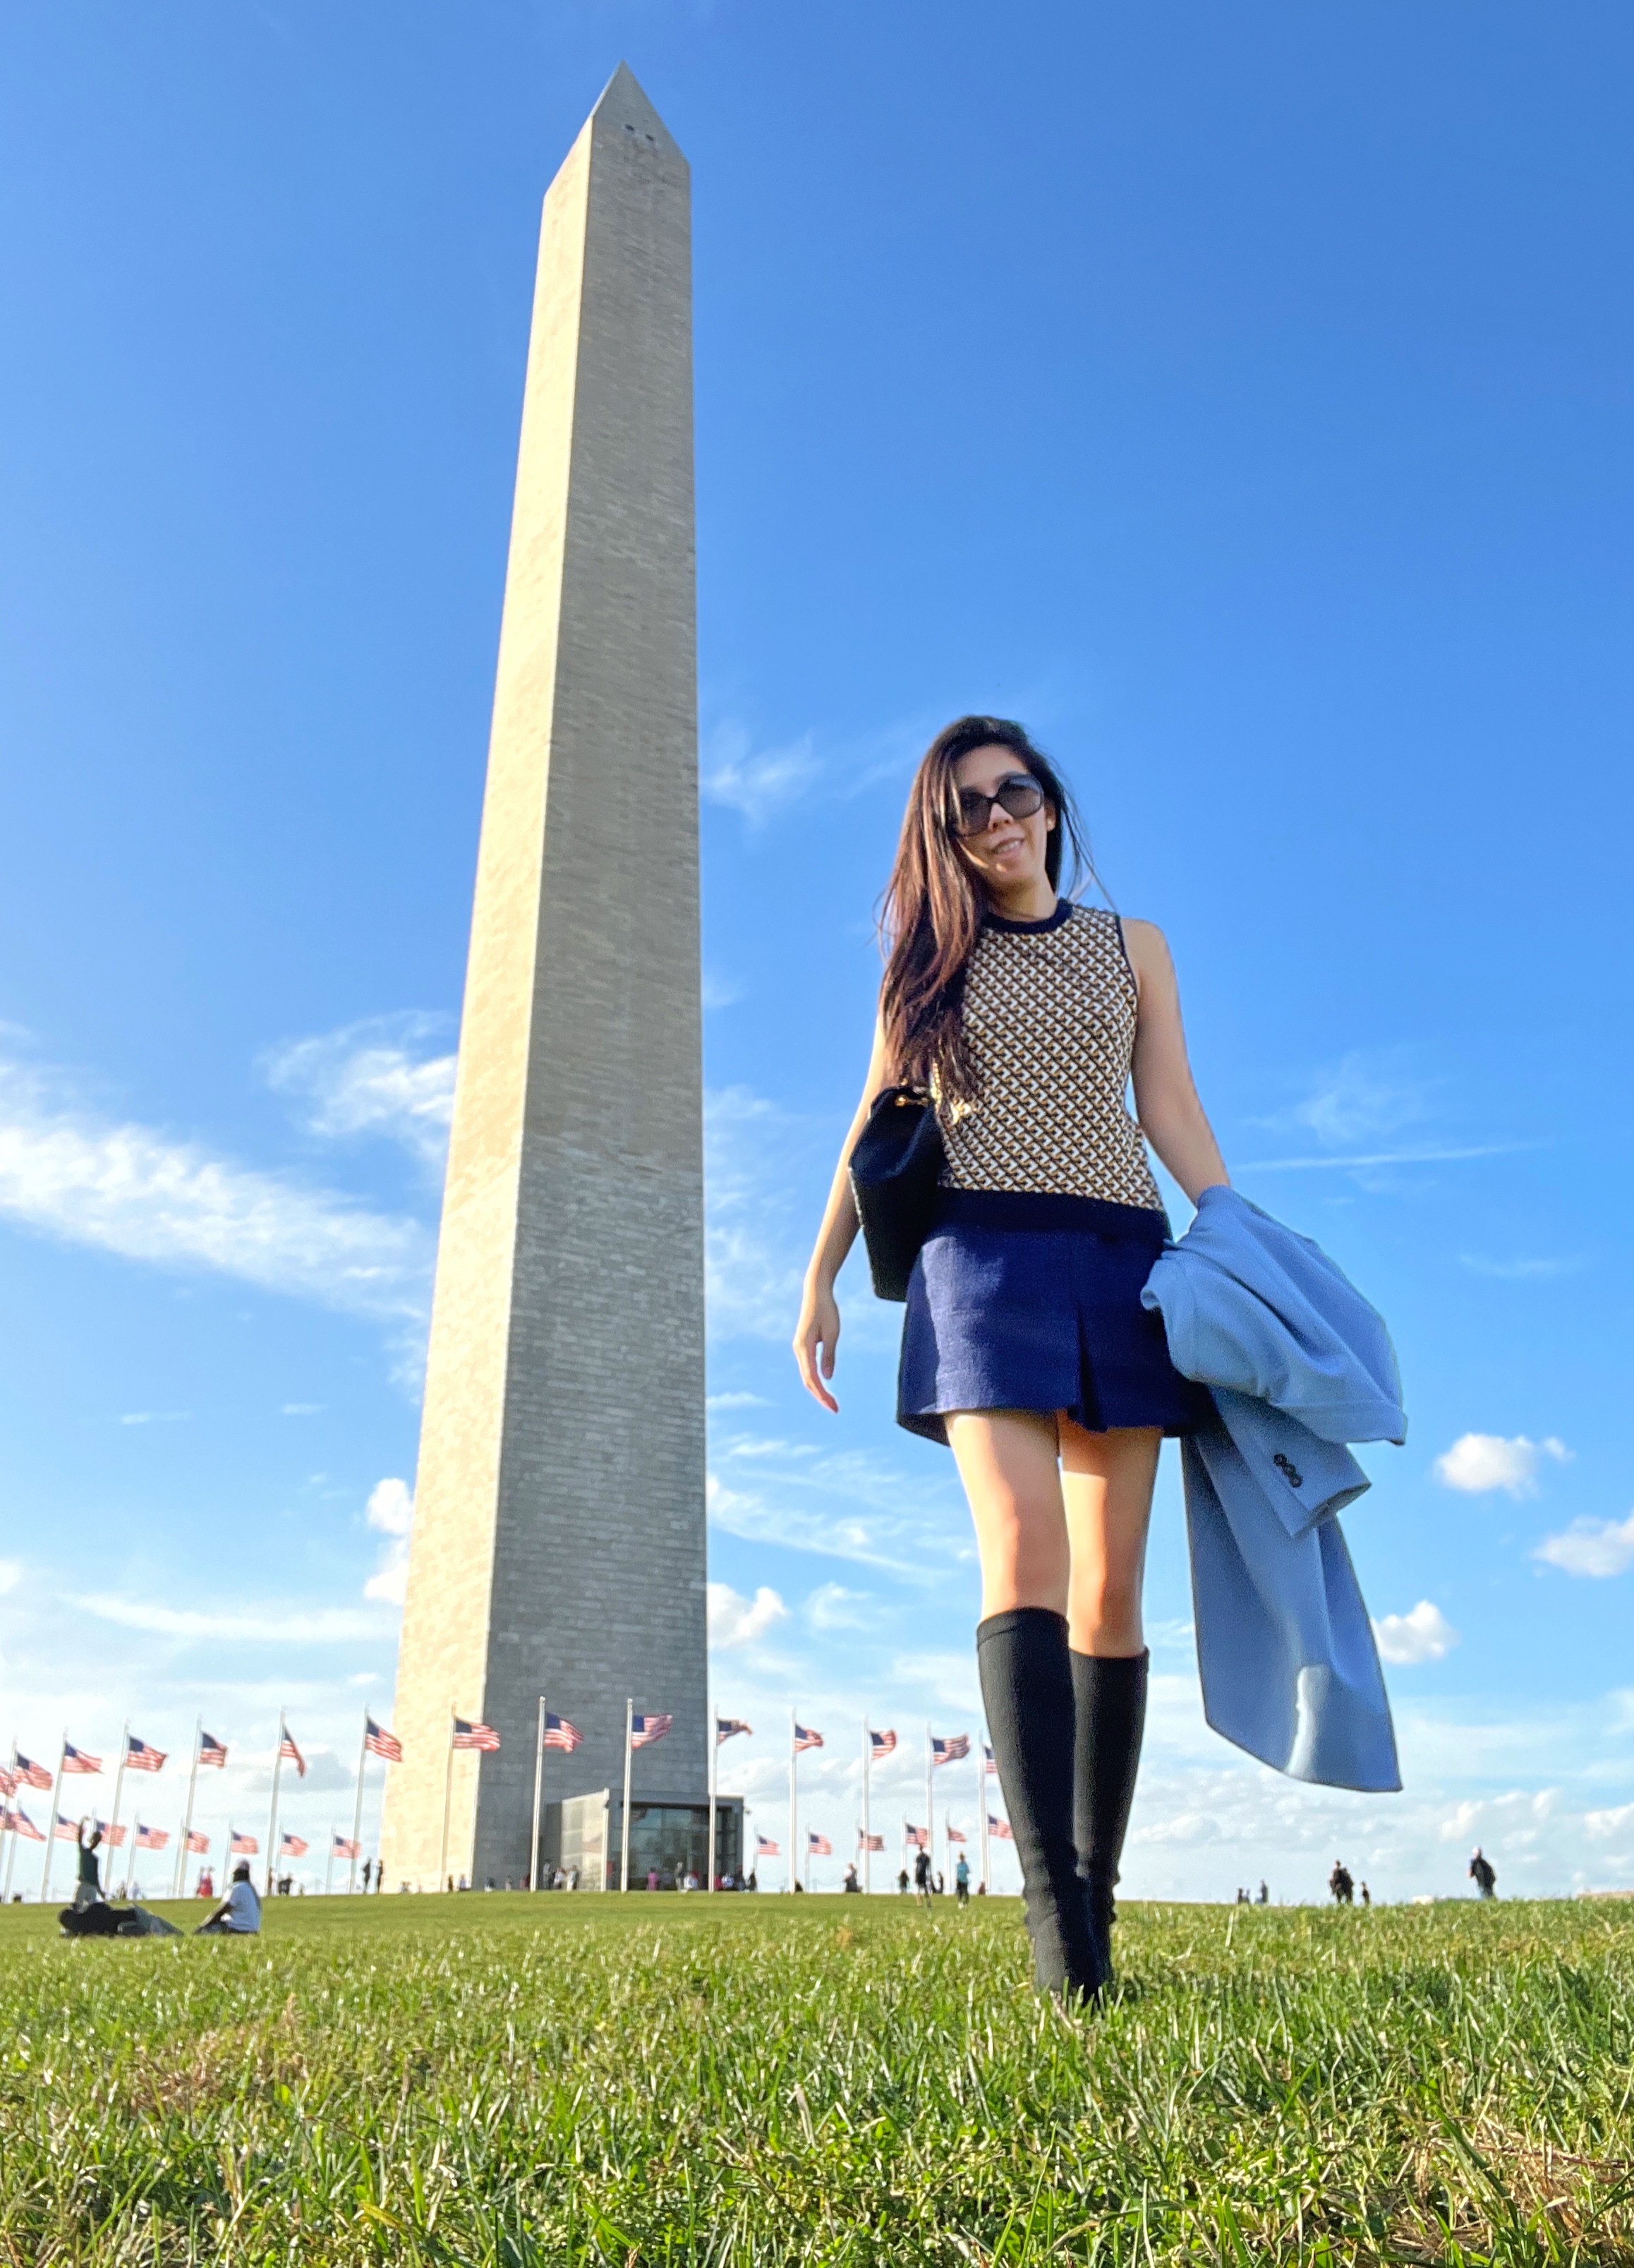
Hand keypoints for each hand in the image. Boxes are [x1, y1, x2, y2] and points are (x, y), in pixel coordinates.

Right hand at [793, 1280, 841, 1412]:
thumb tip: (827, 1378)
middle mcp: (799, 1350)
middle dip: (821, 1396)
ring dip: (818, 1390)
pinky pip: (808, 1368)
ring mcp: (800, 1348)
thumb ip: (829, 1355)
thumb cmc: (826, 1310)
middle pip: (808, 1380)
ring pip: (807, 1375)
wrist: (816, 1292)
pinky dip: (816, 1380)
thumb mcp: (833, 1332)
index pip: (812, 1378)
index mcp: (804, 1348)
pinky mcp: (804, 1345)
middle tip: (835, 1409)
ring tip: (831, 1402)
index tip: (834, 1407)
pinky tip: (824, 1387)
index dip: (823, 1395)